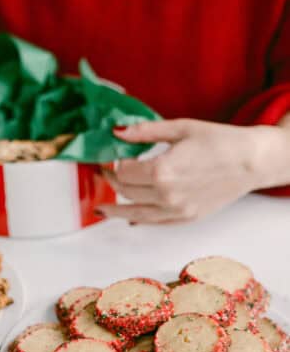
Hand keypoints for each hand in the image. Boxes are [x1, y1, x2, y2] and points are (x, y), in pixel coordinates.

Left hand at [98, 118, 289, 224]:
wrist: (251, 161)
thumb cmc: (218, 141)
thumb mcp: (179, 128)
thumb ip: (144, 132)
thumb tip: (116, 132)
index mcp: (162, 171)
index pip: (122, 172)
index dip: (112, 163)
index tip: (108, 157)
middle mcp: (166, 195)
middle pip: (125, 191)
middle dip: (111, 181)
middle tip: (104, 173)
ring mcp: (176, 211)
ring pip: (134, 214)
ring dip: (115, 210)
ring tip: (101, 208)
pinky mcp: (186, 219)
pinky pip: (154, 223)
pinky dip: (138, 220)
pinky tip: (128, 218)